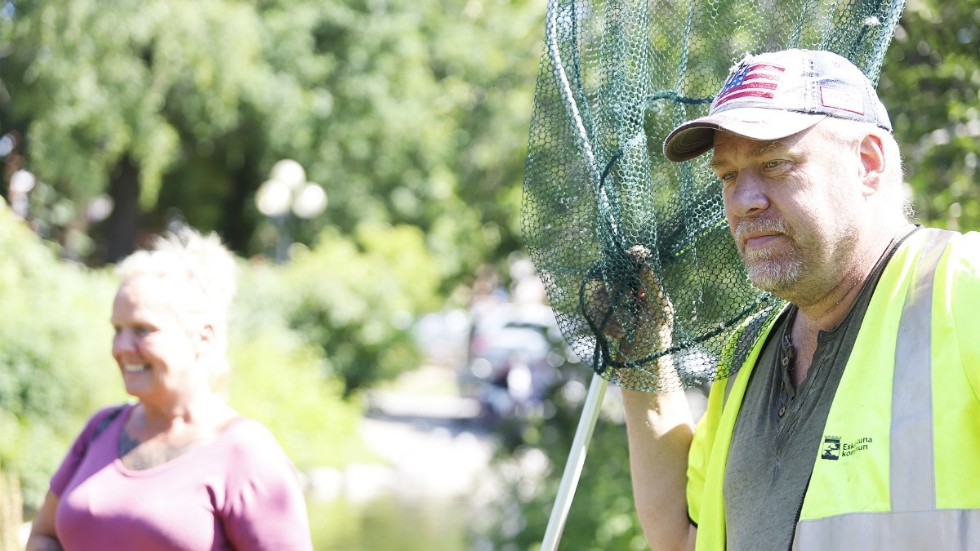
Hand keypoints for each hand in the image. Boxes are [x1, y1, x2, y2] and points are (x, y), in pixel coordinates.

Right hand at [583, 245, 676, 386]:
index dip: (630, 258)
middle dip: (616, 293)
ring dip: (611, 313)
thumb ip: (652, 288)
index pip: (637, 263)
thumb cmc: (656, 344)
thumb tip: (646, 262)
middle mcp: (631, 295)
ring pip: (599, 293)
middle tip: (626, 306)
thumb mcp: (659, 314)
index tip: (628, 258)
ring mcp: (615, 307)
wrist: (641, 372)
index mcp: (649, 290)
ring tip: (624, 329)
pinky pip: (594, 310)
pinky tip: (617, 336)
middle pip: (612, 275)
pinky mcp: (603, 319)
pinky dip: (606, 325)